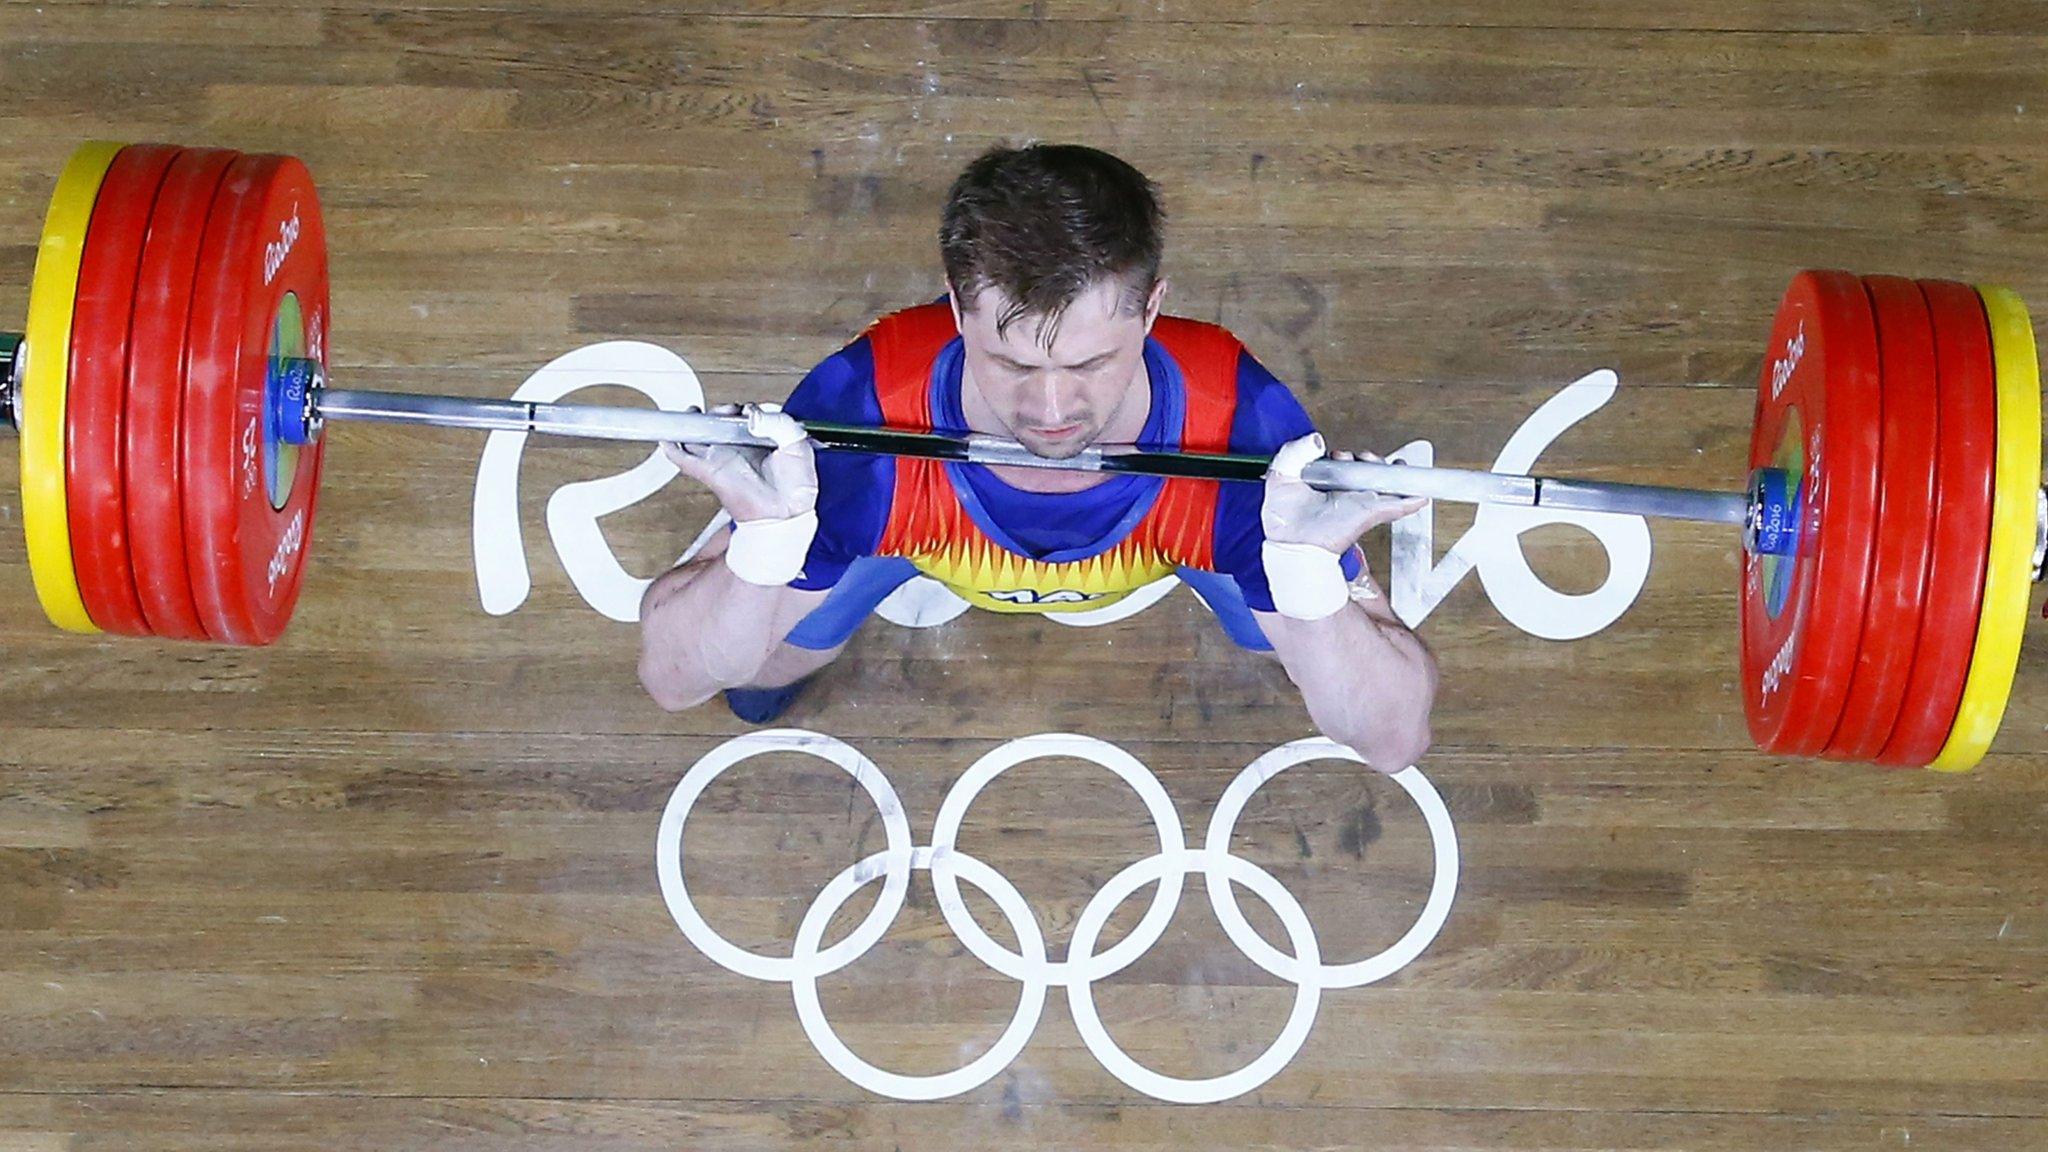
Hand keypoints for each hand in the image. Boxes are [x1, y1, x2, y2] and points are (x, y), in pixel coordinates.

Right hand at [663, 402, 818, 523]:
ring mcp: (721, 459)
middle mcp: (737, 448)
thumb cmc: (795, 487)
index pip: (743, 416)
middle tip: (728, 410)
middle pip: (716, 422)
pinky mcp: (709, 472)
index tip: (749, 411)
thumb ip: (779, 422)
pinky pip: (684, 458)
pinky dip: (672, 447)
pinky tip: (668, 437)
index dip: (743, 408)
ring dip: (693, 421)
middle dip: (718, 410)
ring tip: (695, 413)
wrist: (788, 514)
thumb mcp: (797, 444)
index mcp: (758, 441)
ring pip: (697, 435)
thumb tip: (753, 415)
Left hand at [1261, 433, 1427, 553]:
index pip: (1346, 465)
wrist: (1290, 542)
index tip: (1339, 454)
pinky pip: (1397, 505)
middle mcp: (1346, 493)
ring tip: (1376, 463)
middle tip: (1359, 458)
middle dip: (1369, 457)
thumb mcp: (1281, 475)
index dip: (1347, 455)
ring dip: (1389, 469)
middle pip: (1369, 470)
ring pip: (1386, 482)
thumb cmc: (1283, 519)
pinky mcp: (1371, 512)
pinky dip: (1411, 500)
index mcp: (1327, 484)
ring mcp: (1361, 502)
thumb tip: (1317, 439)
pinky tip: (1421, 494)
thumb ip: (1295, 451)